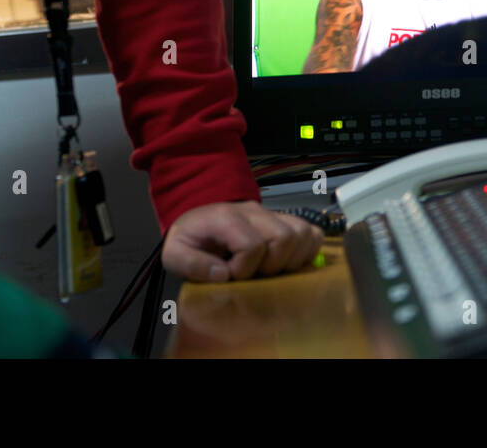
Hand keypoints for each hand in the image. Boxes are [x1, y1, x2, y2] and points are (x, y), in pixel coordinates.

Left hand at [162, 201, 324, 281]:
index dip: (245, 269)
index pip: (253, 244)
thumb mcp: (175, 253)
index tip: (231, 275)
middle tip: (254, 274)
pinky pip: (312, 233)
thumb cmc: (190, 239)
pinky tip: (287, 262)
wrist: (197, 220)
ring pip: (302, 233)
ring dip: (291, 259)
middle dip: (272, 265)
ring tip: (271, 269)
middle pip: (284, 237)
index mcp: (226, 218)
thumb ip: (192, 265)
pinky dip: (306, 251)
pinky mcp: (285, 221)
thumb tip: (223, 274)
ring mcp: (272, 214)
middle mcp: (253, 211)